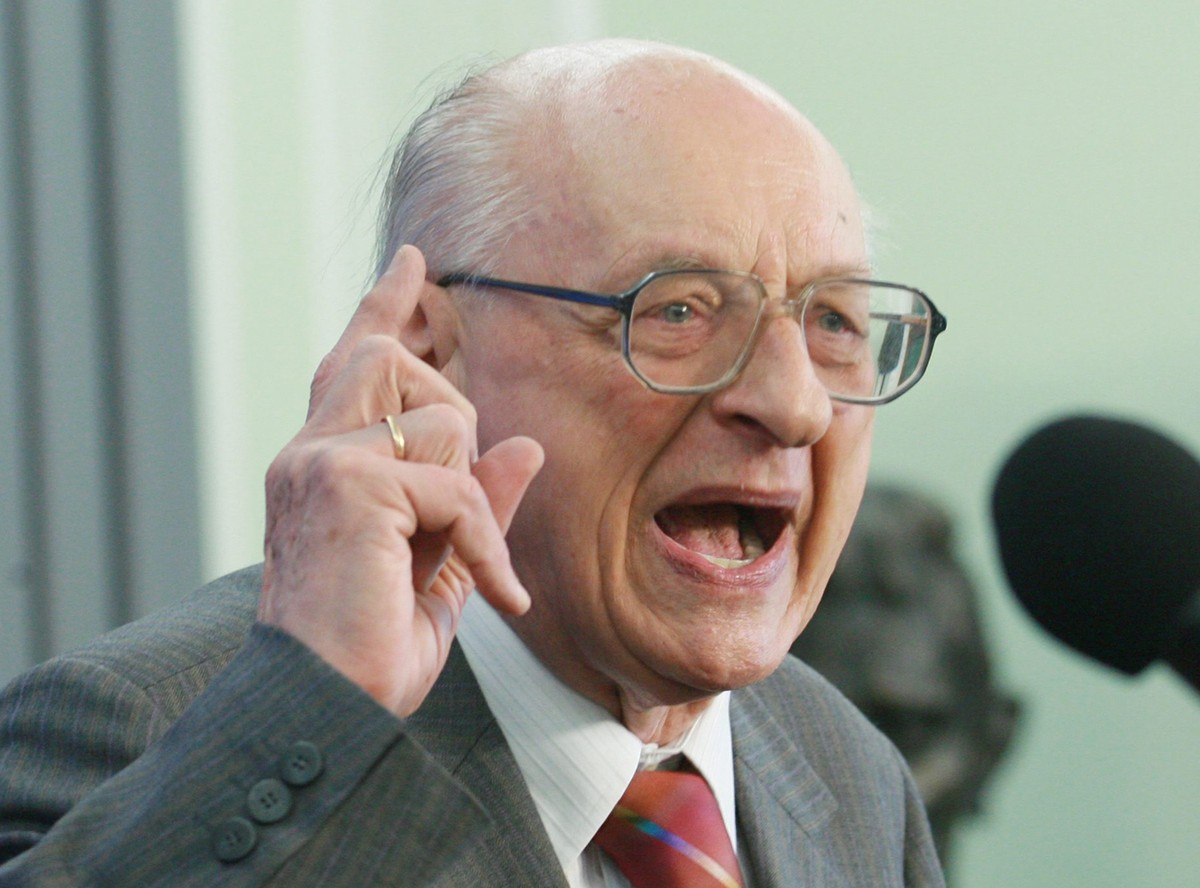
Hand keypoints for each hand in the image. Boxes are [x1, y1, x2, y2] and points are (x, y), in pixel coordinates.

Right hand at [257, 245, 542, 715]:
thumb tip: (526, 447)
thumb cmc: (369, 651)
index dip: (386, 308)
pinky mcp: (349, 483)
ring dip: (472, 500)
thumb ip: (477, 502)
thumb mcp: (440, 569)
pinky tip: (491, 594)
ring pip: (445, 420)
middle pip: (403, 360)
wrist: (323, 710)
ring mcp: (323, 461)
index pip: (355, 363)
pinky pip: (459, 484)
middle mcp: (310, 450)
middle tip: (449, 511)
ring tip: (457, 568)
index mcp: (321, 466)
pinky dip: (485, 543)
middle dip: (455, 418)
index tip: (414, 263)